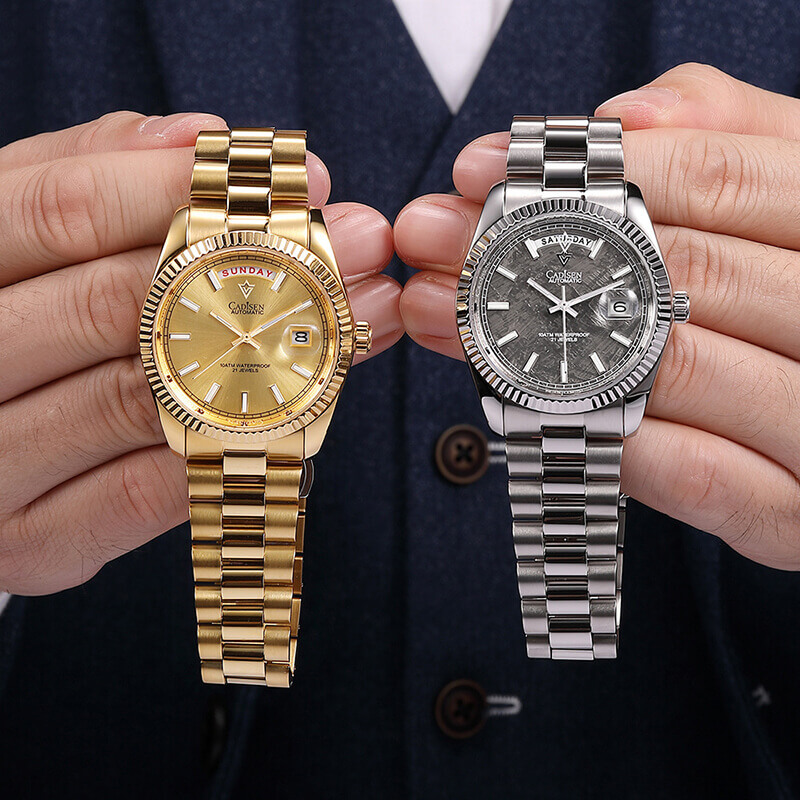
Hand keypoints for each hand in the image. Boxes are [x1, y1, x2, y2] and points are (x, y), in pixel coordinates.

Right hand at [0, 111, 400, 594]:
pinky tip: (292, 406)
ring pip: (136, 399)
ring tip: (350, 323)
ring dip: (264, 360)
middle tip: (353, 246)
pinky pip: (146, 493)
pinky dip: (225, 445)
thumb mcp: (27, 233)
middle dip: (249, 269)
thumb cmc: (15, 320)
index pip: (60, 210)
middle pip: (108, 305)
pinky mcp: (33, 543)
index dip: (182, 188)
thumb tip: (202, 137)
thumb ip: (91, 173)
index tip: (292, 179)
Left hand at [395, 63, 799, 569]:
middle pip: (683, 270)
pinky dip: (607, 438)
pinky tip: (534, 408)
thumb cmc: (793, 301)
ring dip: (541, 345)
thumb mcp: (780, 203)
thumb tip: (624, 119)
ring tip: (442, 312)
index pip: (723, 177)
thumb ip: (725, 141)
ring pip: (679, 368)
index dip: (593, 168)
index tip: (481, 170)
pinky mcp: (794, 513)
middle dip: (537, 251)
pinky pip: (697, 475)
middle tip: (435, 240)